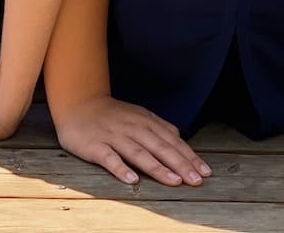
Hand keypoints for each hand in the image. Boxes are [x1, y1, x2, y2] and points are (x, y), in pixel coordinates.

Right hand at [54, 95, 212, 187]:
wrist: (78, 103)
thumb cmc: (112, 114)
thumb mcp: (139, 115)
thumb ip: (159, 127)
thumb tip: (180, 139)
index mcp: (146, 122)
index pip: (172, 141)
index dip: (189, 157)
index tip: (205, 171)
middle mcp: (134, 128)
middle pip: (161, 148)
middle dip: (181, 164)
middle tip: (196, 180)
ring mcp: (115, 137)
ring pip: (139, 153)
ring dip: (158, 168)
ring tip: (174, 181)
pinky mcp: (96, 146)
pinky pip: (110, 158)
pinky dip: (121, 168)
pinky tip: (132, 180)